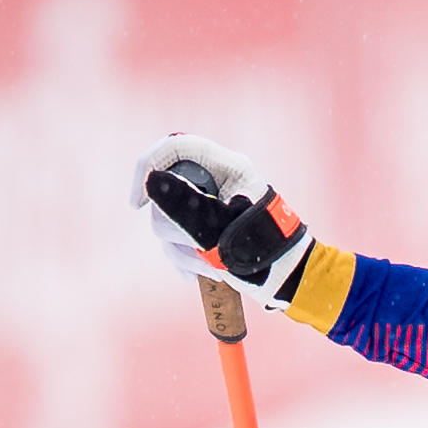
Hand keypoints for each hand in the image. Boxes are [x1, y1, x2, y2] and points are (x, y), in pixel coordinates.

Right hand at [133, 132, 322, 309]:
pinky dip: (183, 257)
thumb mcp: (221, 229)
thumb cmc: (266, 251)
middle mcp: (216, 180)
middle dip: (172, 228)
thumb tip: (151, 179)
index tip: (138, 203)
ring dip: (181, 250)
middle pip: (165, 190)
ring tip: (210, 268)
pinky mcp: (207, 226)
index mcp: (227, 167)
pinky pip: (176, 237)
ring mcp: (210, 203)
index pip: (174, 147)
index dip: (148, 167)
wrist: (289, 279)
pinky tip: (200, 274)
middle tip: (197, 249)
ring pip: (168, 218)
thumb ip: (184, 205)